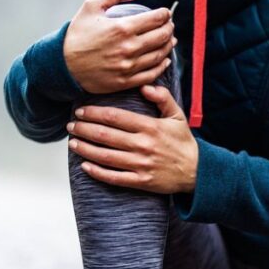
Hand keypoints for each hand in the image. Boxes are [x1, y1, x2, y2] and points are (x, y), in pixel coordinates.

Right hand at [64, 0, 176, 93]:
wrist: (63, 65)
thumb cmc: (77, 34)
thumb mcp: (92, 6)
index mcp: (122, 28)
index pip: (156, 19)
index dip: (165, 14)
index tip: (165, 13)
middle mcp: (128, 48)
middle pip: (162, 36)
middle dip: (169, 28)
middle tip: (169, 25)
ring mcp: (128, 67)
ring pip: (160, 55)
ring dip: (168, 46)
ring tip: (169, 40)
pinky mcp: (126, 82)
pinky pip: (152, 74)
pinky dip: (162, 66)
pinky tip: (165, 59)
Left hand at [68, 85, 198, 193]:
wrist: (197, 171)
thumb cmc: (183, 142)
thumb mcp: (177, 116)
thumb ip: (162, 98)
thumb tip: (144, 86)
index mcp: (150, 127)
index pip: (115, 117)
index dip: (94, 113)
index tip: (80, 111)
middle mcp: (143, 145)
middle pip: (105, 135)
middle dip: (84, 130)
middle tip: (71, 126)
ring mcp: (141, 165)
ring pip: (106, 156)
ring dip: (85, 149)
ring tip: (72, 143)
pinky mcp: (141, 182)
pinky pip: (114, 178)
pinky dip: (97, 172)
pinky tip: (85, 166)